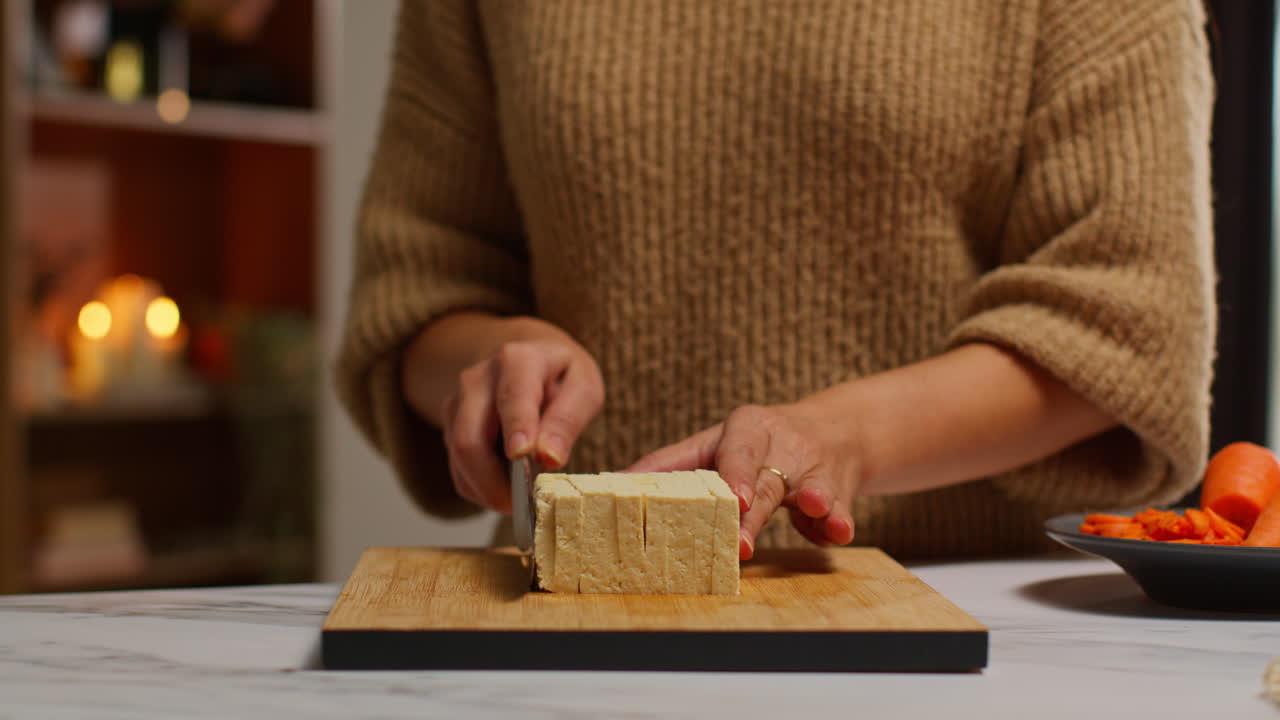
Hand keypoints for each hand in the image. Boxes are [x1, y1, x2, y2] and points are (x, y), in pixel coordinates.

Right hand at [430, 318, 603, 512]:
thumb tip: (550, 457)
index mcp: (517, 360)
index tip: (523, 456)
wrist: (528, 359)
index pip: (512, 397)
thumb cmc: (560, 376)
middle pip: (471, 438)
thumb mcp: (583, 388)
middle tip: (524, 505)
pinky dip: (479, 488)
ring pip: (459, 458)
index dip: (516, 428)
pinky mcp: (451, 426)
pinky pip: (457, 468)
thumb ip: (569, 419)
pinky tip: (504, 489)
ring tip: (519, 501)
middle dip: (494, 481)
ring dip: (487, 489)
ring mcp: (458, 403)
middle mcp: (478, 379)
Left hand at [626, 402, 861, 559]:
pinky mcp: (839, 491)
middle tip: (740, 545)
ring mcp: (814, 469)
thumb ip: (671, 464)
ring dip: (816, 501)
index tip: (733, 497)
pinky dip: (839, 523)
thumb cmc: (757, 444)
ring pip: (813, 489)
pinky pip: (841, 509)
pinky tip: (839, 533)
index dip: (735, 474)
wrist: (834, 429)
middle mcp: (783, 446)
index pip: (738, 450)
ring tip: (817, 510)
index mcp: (748, 429)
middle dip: (755, 514)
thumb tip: (615, 482)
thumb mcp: (716, 444)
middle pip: (766, 484)